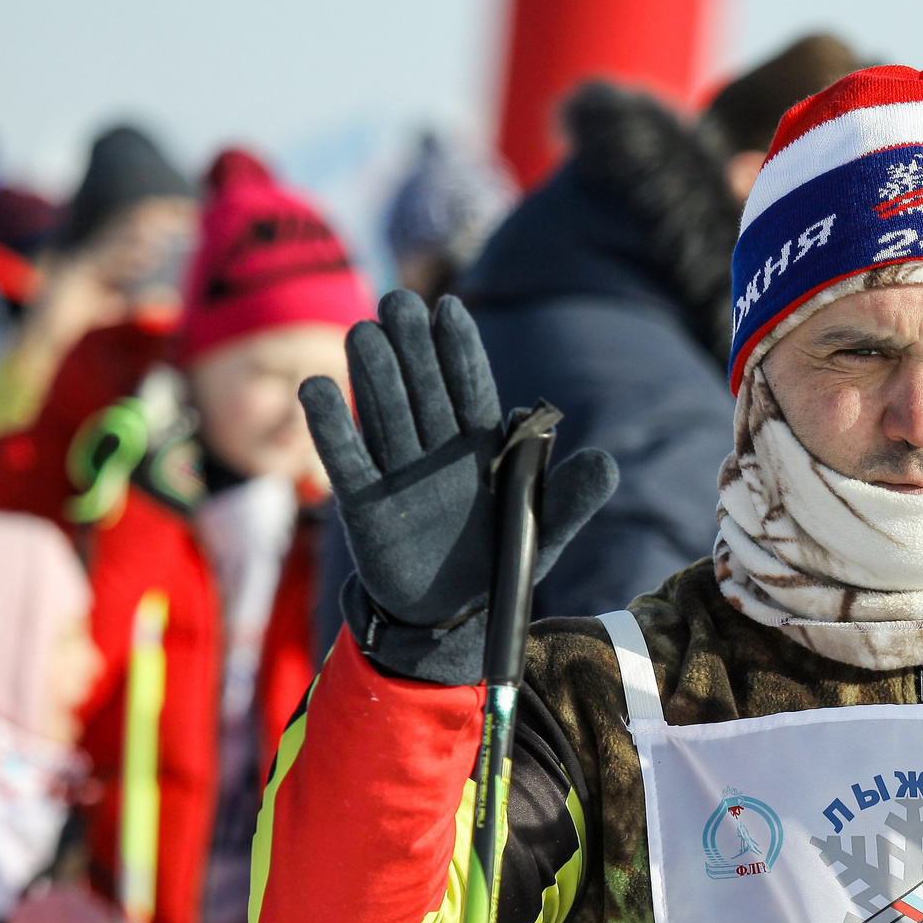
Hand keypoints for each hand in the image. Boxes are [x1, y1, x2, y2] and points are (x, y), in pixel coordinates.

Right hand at [300, 290, 617, 683]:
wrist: (452, 621)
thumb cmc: (499, 566)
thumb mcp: (542, 532)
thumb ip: (570, 497)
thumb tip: (606, 461)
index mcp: (481, 449)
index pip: (469, 388)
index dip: (459, 350)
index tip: (450, 308)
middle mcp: (436, 452)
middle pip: (422, 390)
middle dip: (413, 347)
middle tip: (399, 302)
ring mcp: (398, 475)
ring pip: (384, 414)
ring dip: (374, 374)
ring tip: (364, 332)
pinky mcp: (364, 506)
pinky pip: (346, 461)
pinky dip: (332, 428)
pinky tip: (317, 389)